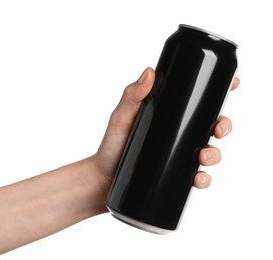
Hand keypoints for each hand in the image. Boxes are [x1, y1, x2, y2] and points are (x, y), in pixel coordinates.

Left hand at [94, 67, 239, 193]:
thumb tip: (149, 71)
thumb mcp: (121, 117)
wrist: (104, 177)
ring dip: (215, 154)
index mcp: (170, 116)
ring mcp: (178, 155)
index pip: (198, 101)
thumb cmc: (112, 145)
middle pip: (211, 126)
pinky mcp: (176, 175)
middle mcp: (178, 134)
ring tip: (203, 156)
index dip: (220, 92)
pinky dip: (204, 178)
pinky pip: (198, 177)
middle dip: (224, 125)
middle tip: (218, 129)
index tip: (233, 84)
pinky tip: (199, 178)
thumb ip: (132, 95)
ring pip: (210, 152)